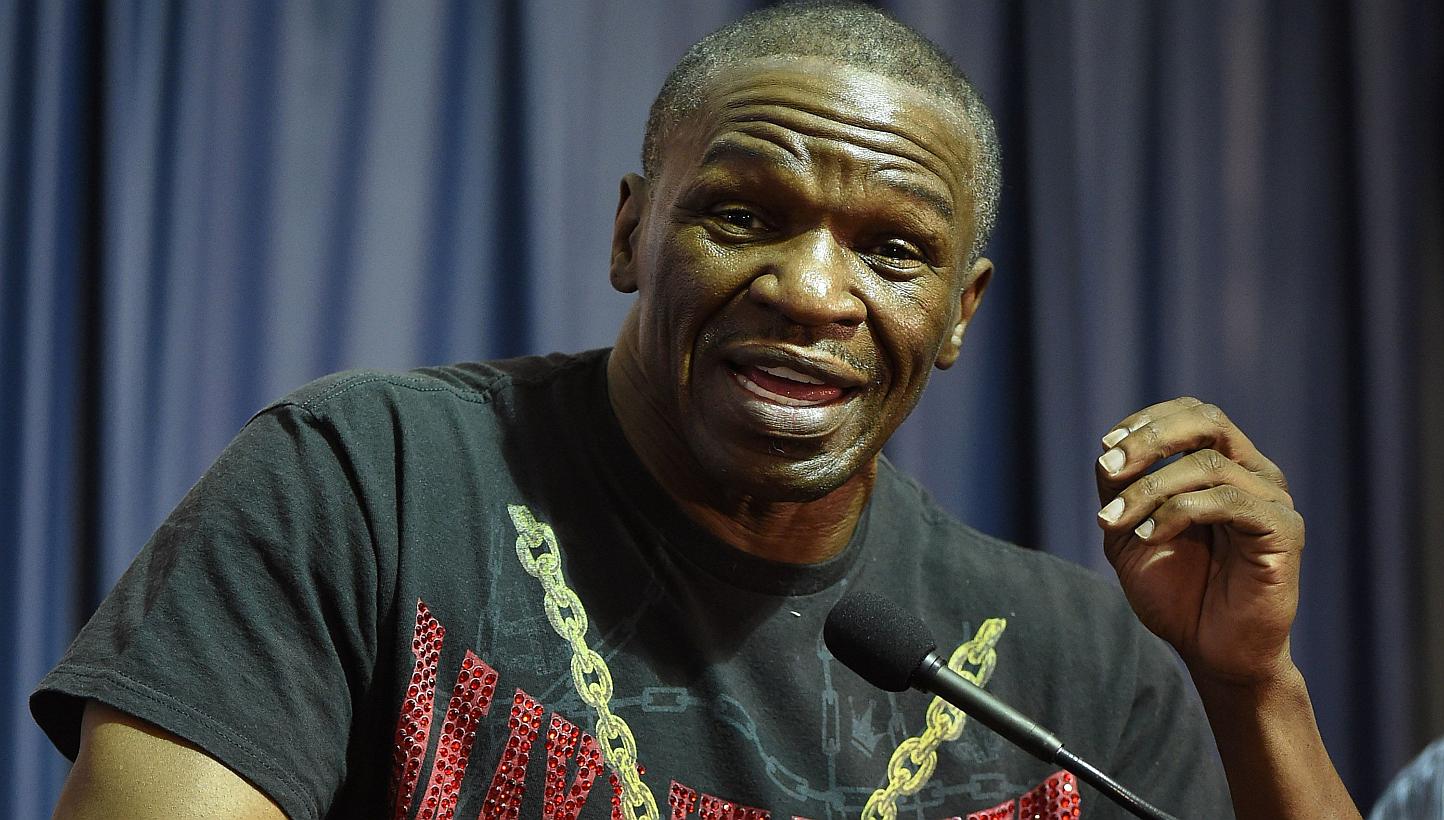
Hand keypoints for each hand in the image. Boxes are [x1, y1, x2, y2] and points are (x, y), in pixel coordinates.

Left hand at [1094, 397, 1303, 685]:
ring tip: (1115, 523)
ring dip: (1149, 489)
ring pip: (1207, 465)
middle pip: (1208, 421)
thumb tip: (1108, 449)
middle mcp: (1254, 474)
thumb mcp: (1129, 532)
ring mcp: (1272, 500)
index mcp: (1224, 466)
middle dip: (1150, 439)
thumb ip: (1120, 490)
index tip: (1106, 447)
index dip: (1147, 421)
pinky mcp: (1283, 530)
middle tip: (1109, 470)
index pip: (1193, 414)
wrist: (1210, 651)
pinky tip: (1148, 536)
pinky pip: (1228, 500)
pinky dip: (1178, 512)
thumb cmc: (1175, 592)